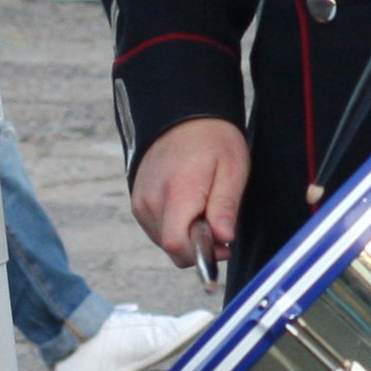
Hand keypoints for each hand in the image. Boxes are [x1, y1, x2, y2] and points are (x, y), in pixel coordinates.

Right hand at [132, 118, 247, 270]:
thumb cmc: (212, 139)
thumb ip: (225, 206)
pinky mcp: (138, 202)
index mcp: (177, 192)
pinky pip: (157, 229)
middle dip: (199, 246)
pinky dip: (175, 227)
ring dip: (187, 236)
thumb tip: (224, 238)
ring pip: (165, 241)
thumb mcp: (232, 169)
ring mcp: (141, 202)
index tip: (223, 245)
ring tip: (203, 208)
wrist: (182, 116)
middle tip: (219, 224)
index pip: (177, 246)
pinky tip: (189, 206)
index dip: (203, 255)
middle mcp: (151, 201)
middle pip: (173, 248)